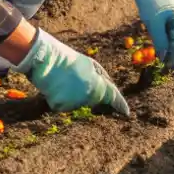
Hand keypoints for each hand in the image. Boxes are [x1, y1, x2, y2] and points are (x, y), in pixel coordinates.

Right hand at [16, 28, 130, 116]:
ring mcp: (75, 103)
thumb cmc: (70, 61)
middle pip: (96, 101)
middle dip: (93, 96)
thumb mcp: (90, 65)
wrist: (47, 61)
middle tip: (80, 83)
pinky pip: (67, 106)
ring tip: (67, 82)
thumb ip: (102, 78)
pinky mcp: (61, 107)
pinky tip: (60, 88)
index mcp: (98, 84)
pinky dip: (65, 99)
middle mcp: (89, 96)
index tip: (126, 112)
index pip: (113, 97)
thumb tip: (108, 89)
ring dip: (77, 97)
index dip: (120, 105)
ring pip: (81, 104)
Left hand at [127, 0, 173, 70]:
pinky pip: (173, 41)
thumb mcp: (154, 23)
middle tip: (166, 73)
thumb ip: (159, 40)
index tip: (168, 69)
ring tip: (165, 69)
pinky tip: (164, 58)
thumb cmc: (151, 5)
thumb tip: (163, 58)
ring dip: (172, 56)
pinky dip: (169, 50)